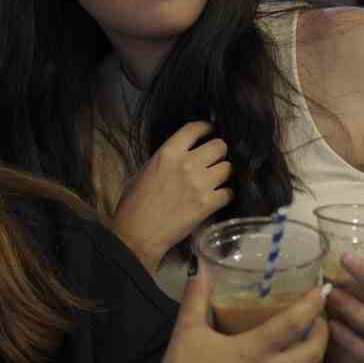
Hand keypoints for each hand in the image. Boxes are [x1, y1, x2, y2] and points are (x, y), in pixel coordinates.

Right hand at [112, 122, 232, 270]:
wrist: (138, 234)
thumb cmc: (134, 204)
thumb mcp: (144, 171)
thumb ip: (165, 160)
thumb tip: (181, 155)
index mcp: (168, 153)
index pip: (195, 128)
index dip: (206, 128)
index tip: (209, 131)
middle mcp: (187, 164)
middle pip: (219, 146)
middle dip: (218, 152)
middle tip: (213, 160)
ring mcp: (200, 184)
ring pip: (228, 168)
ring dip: (223, 174)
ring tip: (215, 180)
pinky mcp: (208, 205)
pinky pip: (229, 192)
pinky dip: (225, 194)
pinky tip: (217, 198)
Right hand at [153, 266, 328, 362]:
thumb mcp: (186, 330)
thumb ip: (196, 297)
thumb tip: (200, 266)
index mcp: (253, 350)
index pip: (294, 323)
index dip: (313, 305)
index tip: (322, 291)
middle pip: (313, 354)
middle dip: (322, 334)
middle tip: (318, 322)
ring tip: (309, 355)